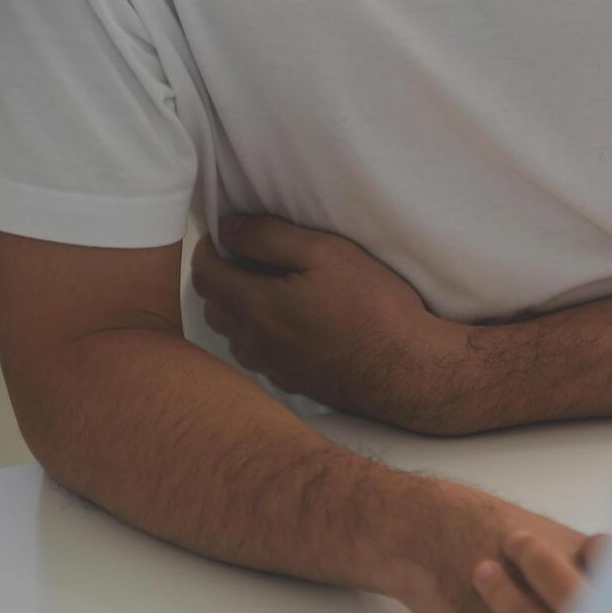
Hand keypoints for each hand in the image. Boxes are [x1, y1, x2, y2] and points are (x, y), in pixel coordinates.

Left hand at [192, 214, 458, 426]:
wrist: (407, 369)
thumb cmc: (372, 307)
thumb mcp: (326, 253)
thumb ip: (270, 237)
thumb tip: (228, 229)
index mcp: (256, 305)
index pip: (204, 275)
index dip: (209, 250)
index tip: (226, 236)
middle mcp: (255, 341)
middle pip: (213, 307)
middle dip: (221, 280)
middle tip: (249, 260)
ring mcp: (273, 367)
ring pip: (234, 337)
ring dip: (239, 312)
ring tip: (271, 293)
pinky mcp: (294, 383)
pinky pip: (261, 357)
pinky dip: (262, 338)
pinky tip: (293, 327)